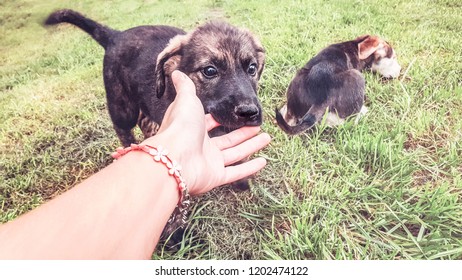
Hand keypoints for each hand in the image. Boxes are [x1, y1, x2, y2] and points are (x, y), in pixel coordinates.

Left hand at [143, 70, 270, 194]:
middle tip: (257, 126)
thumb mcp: (186, 100)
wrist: (175, 157)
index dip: (222, 119)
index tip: (236, 114)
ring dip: (251, 146)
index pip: (209, 124)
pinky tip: (264, 161)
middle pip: (227, 140)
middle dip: (243, 132)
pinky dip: (250, 168)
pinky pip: (236, 172)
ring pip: (235, 153)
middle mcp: (201, 146)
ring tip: (267, 137)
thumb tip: (176, 72)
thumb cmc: (180, 127)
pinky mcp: (216, 177)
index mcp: (193, 128)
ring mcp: (209, 163)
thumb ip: (185, 87)